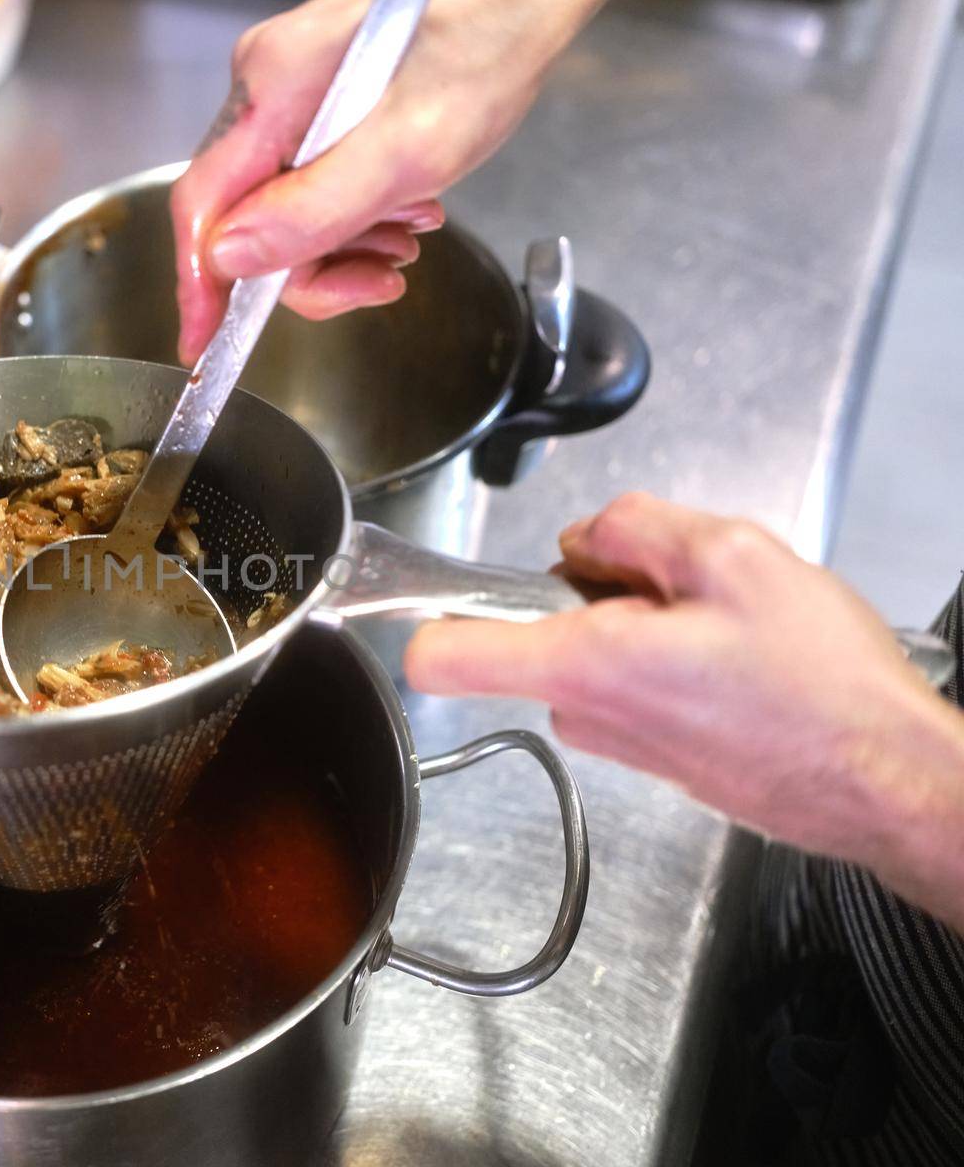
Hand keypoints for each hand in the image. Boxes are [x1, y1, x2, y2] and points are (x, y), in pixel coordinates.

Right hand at [171, 0, 656, 362]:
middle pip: (255, 216)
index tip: (202, 345)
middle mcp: (269, 91)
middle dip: (317, 263)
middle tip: (383, 278)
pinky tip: (412, 206)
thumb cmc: (481, 46)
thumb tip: (228, 260)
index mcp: (268, 95)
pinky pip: (322, 178)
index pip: (204, 207)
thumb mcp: (401, 151)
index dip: (202, 285)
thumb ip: (310, 211)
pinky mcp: (331, 98)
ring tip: (412, 236)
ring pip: (293, 205)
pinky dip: (365, 210)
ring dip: (351, 240)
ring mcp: (298, 93)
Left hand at [404, 492, 963, 932]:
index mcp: (582, 663)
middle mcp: (583, 711)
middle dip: (599, 587)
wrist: (887, 781)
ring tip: (725, 630)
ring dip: (644, 620)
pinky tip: (736, 661)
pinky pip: (629, 678)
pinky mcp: (650, 752)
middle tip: (684, 590)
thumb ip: (635, 526)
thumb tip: (587, 538)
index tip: (420, 587)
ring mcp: (616, 739)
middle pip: (538, 621)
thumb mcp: (733, 556)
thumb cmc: (822, 689)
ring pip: (591, 646)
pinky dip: (669, 655)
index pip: (444, 655)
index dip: (426, 609)